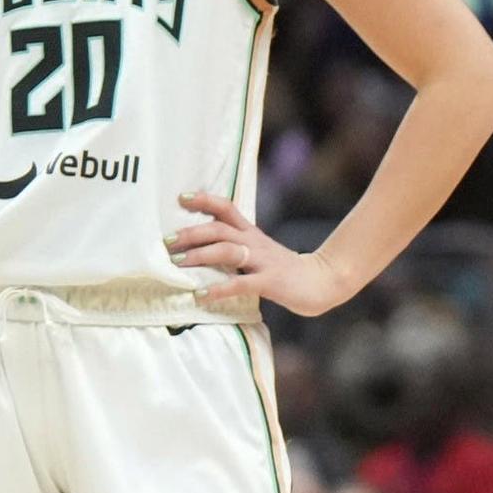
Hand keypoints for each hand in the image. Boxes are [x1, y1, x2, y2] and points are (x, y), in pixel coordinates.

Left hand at [172, 192, 354, 314]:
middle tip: (167, 242)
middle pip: (220, 229)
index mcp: (252, 234)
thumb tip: (201, 252)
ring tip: (178, 264)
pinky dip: (218, 288)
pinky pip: (241, 283)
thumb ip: (236, 249)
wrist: (324, 281)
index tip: (180, 198)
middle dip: (191, 233)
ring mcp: (263, 262)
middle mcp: (255, 243)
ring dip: (200, 256)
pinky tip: (201, 295)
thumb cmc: (286, 271)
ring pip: (227, 251)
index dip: (204, 200)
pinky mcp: (271, 282)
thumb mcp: (261, 253)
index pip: (227, 208)